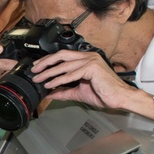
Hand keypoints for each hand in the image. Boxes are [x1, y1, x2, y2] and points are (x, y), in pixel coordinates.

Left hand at [29, 49, 143, 111]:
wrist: (119, 98)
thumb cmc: (104, 93)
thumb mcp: (78, 92)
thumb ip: (63, 91)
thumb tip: (49, 94)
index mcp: (85, 59)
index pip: (63, 55)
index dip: (48, 60)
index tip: (37, 67)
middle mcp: (88, 56)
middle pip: (61, 55)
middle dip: (45, 62)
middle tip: (34, 70)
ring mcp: (91, 61)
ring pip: (64, 65)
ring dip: (49, 73)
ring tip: (39, 79)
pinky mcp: (93, 68)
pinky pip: (72, 74)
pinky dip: (59, 80)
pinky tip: (50, 84)